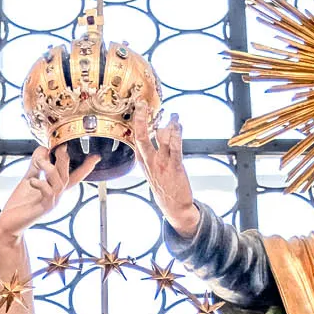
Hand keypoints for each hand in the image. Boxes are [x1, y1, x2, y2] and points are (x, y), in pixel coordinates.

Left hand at [0, 145, 99, 239]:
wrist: (9, 223)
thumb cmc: (19, 204)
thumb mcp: (29, 179)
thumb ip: (36, 165)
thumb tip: (44, 148)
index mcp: (55, 189)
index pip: (74, 176)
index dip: (85, 167)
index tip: (96, 156)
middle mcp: (56, 195)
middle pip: (68, 175)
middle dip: (65, 160)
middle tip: (61, 147)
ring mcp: (52, 202)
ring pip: (60, 182)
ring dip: (50, 168)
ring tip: (39, 161)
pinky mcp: (43, 208)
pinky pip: (48, 192)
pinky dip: (40, 183)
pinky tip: (32, 180)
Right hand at [132, 114, 198, 236]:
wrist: (175, 208)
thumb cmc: (165, 189)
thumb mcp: (152, 173)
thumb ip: (152, 156)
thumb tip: (157, 138)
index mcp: (143, 163)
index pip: (136, 140)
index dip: (135, 125)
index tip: (137, 111)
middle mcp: (150, 162)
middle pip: (141, 137)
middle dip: (141, 120)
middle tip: (141, 105)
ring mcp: (162, 164)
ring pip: (161, 139)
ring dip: (167, 124)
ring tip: (172, 114)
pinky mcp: (175, 166)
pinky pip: (175, 147)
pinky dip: (176, 135)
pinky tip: (178, 125)